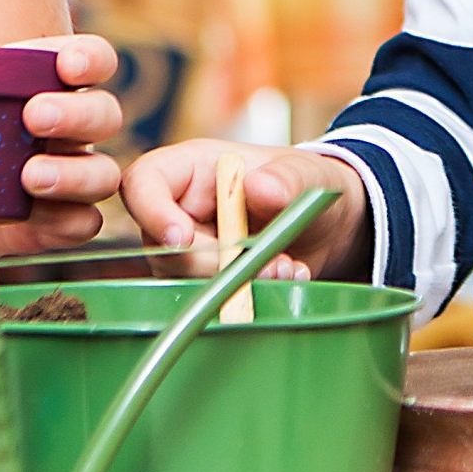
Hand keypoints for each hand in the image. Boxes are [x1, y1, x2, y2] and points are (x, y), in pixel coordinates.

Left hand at [0, 33, 127, 253]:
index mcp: (48, 82)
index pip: (93, 59)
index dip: (90, 58)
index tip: (65, 64)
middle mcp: (72, 128)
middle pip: (104, 113)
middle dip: (76, 112)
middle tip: (32, 116)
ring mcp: (71, 175)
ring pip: (103, 172)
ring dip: (76, 173)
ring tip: (29, 177)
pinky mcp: (60, 222)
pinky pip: (88, 223)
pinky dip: (74, 221)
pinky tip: (45, 219)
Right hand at [119, 138, 371, 281]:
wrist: (329, 224)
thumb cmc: (306, 184)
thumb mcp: (306, 174)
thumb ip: (286, 179)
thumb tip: (259, 188)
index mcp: (191, 170)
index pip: (143, 182)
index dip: (151, 211)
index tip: (182, 238)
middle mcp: (180, 212)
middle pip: (161, 246)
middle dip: (213, 263)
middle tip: (266, 264)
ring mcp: (190, 252)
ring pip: (185, 281)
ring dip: (236, 283)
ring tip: (286, 268)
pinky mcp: (207, 284)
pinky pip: (213, 301)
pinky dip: (251, 296)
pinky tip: (289, 278)